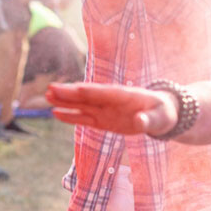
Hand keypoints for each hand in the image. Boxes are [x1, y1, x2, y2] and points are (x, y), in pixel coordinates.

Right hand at [46, 82, 175, 135]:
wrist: (161, 115)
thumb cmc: (162, 113)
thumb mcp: (161, 118)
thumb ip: (149, 120)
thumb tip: (139, 121)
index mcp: (124, 96)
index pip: (104, 92)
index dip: (89, 91)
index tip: (74, 88)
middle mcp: (111, 101)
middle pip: (87, 96)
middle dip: (70, 93)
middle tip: (50, 89)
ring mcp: (105, 110)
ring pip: (82, 105)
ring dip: (65, 101)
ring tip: (47, 97)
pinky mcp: (103, 121)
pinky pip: (84, 118)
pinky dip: (71, 116)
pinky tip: (56, 113)